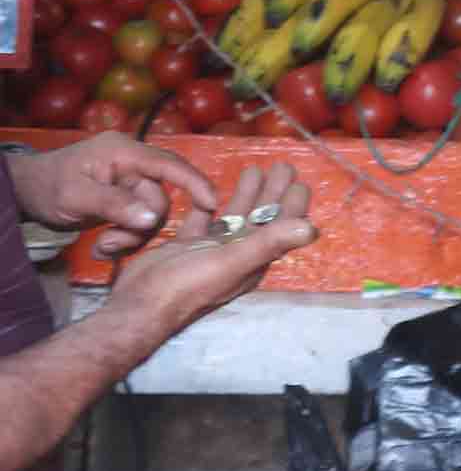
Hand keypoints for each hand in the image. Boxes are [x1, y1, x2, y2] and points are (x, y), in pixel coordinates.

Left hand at [8, 133, 218, 257]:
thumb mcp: (76, 196)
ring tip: (103, 249)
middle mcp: (133, 165)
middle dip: (140, 227)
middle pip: (159, 198)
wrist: (26, 192)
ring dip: (130, 237)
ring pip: (150, 215)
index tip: (211, 204)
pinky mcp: (125, 201)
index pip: (169, 165)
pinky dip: (124, 238)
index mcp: (125, 153)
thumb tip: (151, 219)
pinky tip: (102, 249)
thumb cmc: (48, 186)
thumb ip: (115, 205)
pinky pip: (139, 222)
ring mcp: (129, 183)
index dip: (194, 182)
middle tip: (110, 245)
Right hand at [106, 161, 314, 345]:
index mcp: (253, 259)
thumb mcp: (232, 262)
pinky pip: (204, 221)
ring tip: (254, 169)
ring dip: (246, 194)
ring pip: (235, 217)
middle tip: (282, 165)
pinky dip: (210, 205)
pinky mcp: (187, 246)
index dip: (291, 206)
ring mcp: (211, 250)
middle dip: (272, 192)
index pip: (279, 228)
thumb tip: (312, 229)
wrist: (139, 304)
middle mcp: (237, 254)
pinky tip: (213, 191)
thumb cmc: (188, 286)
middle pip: (260, 218)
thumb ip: (269, 243)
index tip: (300, 181)